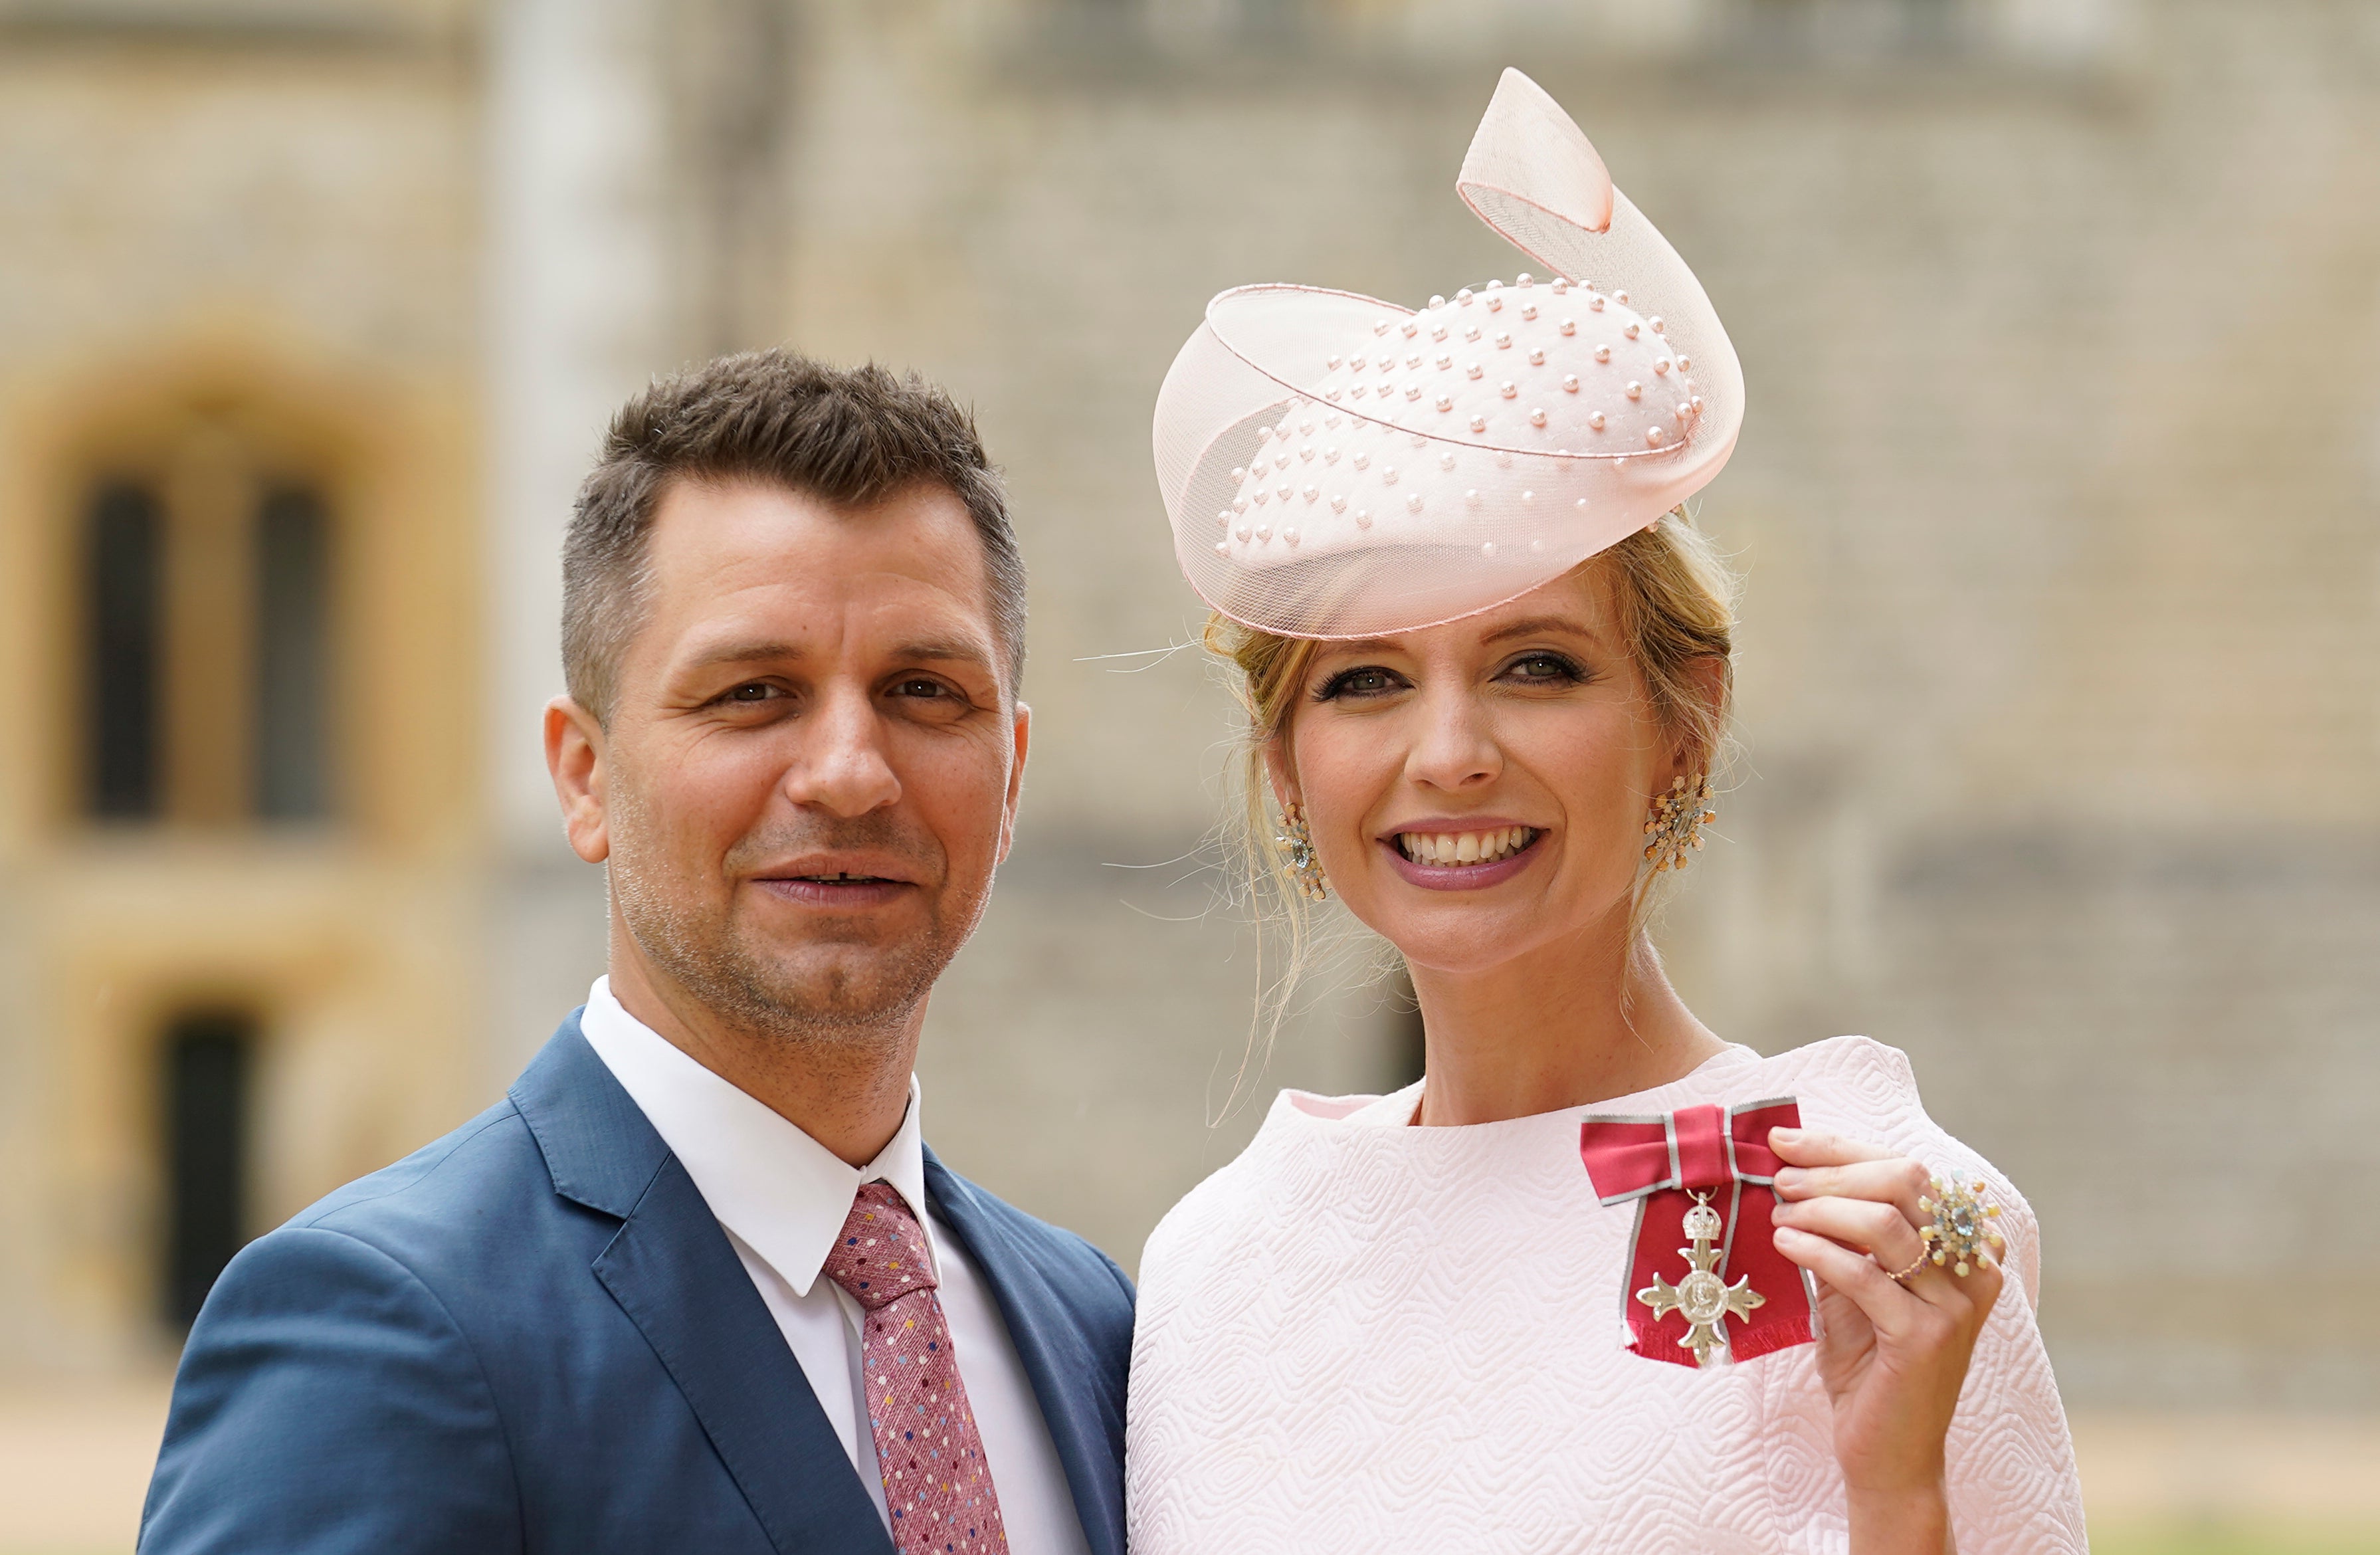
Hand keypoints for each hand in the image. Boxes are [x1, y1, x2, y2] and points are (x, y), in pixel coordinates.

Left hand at [1768, 1127, 2002, 1554]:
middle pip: (1903, 1182)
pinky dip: (1816, 1250)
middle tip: (1779, 1179)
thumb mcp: (1855, 1287)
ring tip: (1779, 1212)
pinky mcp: (1926, 1338)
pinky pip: (1863, 1274)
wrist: (1887, 1455)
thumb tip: (1791, 1170)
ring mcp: (1956, 1304)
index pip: (1907, 1171)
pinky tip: (1784, 1243)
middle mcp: (1975, 1269)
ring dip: (1821, 1208)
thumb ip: (1842, 1234)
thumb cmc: (1869, 1366)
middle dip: (1830, 1171)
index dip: (1841, 1148)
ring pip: (1885, 1222)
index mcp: (1967, 1247)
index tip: (1784, 1139)